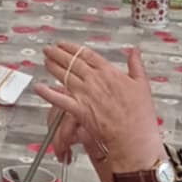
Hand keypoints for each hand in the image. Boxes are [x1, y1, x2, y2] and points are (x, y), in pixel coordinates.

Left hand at [35, 42, 162, 173]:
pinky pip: (60, 99)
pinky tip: (39, 87)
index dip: (72, 48)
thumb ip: (136, 65)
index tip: (64, 44)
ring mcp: (85, 94)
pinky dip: (48, 93)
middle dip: (58, 54)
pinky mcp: (79, 110)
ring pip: (64, 76)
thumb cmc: (139, 115)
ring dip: (53, 67)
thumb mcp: (142, 84)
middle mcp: (94, 80)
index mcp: (109, 72)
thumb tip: (134, 51)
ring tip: (45, 60)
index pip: (87, 55)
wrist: (133, 137)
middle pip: (72, 62)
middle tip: (49, 49)